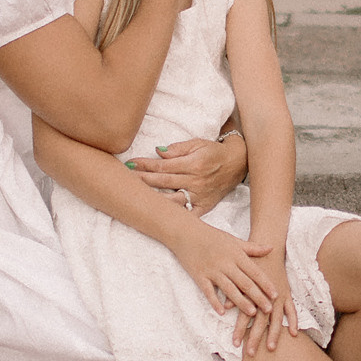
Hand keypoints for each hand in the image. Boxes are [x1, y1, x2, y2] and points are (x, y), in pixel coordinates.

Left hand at [124, 135, 246, 216]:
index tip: (130, 164)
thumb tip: (158, 153)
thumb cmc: (214, 152)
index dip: (144, 165)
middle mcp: (196, 181)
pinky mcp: (205, 206)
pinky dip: (176, 217)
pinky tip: (160, 217)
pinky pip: (188, 215)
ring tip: (136, 198)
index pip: (162, 166)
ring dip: (153, 199)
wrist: (237, 163)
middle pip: (162, 182)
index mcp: (193, 164)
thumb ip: (177, 149)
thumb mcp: (197, 143)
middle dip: (142, 180)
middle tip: (124, 179)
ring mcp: (200, 196)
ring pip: (172, 200)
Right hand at [167, 222, 279, 318]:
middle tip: (269, 309)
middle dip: (258, 297)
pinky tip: (222, 312)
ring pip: (230, 289)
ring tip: (252, 313)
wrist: (186, 232)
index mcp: (236, 255)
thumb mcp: (234, 240)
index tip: (276, 295)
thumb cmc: (212, 236)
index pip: (255, 272)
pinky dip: (215, 302)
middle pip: (245, 283)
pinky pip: (208, 291)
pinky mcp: (199, 276)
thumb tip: (271, 248)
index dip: (266, 284)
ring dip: (241, 302)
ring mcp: (212, 270)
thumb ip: (252, 247)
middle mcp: (226, 263)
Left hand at [236, 249, 297, 357]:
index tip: (234, 344)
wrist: (266, 248)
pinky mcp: (286, 294)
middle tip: (251, 353)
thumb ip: (232, 294)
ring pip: (276, 319)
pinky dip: (294, 321)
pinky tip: (294, 334)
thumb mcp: (237, 276)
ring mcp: (278, 296)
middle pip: (260, 321)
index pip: (244, 315)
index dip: (239, 330)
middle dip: (255, 338)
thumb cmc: (249, 264)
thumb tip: (224, 308)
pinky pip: (292, 309)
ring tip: (271, 349)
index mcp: (252, 293)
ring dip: (274, 334)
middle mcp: (266, 296)